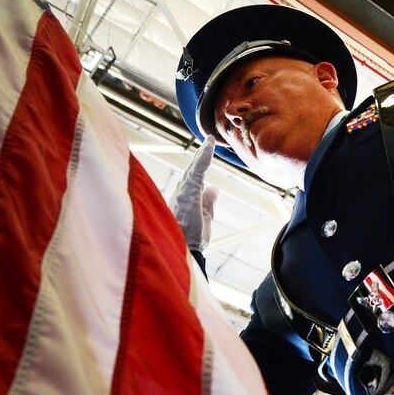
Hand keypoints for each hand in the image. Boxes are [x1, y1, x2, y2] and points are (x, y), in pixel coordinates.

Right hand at [168, 135, 218, 251]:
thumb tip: (214, 188)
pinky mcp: (188, 195)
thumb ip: (208, 203)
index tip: (206, 153)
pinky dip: (203, 159)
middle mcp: (179, 195)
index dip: (199, 165)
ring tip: (210, 141)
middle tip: (208, 142)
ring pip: (193, 169)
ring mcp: (182, 194)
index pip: (192, 179)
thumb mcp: (204, 219)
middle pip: (191, 171)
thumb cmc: (191, 241)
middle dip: (200, 156)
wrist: (185, 253)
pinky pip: (197, 172)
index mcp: (183, 201)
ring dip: (202, 154)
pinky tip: (208, 148)